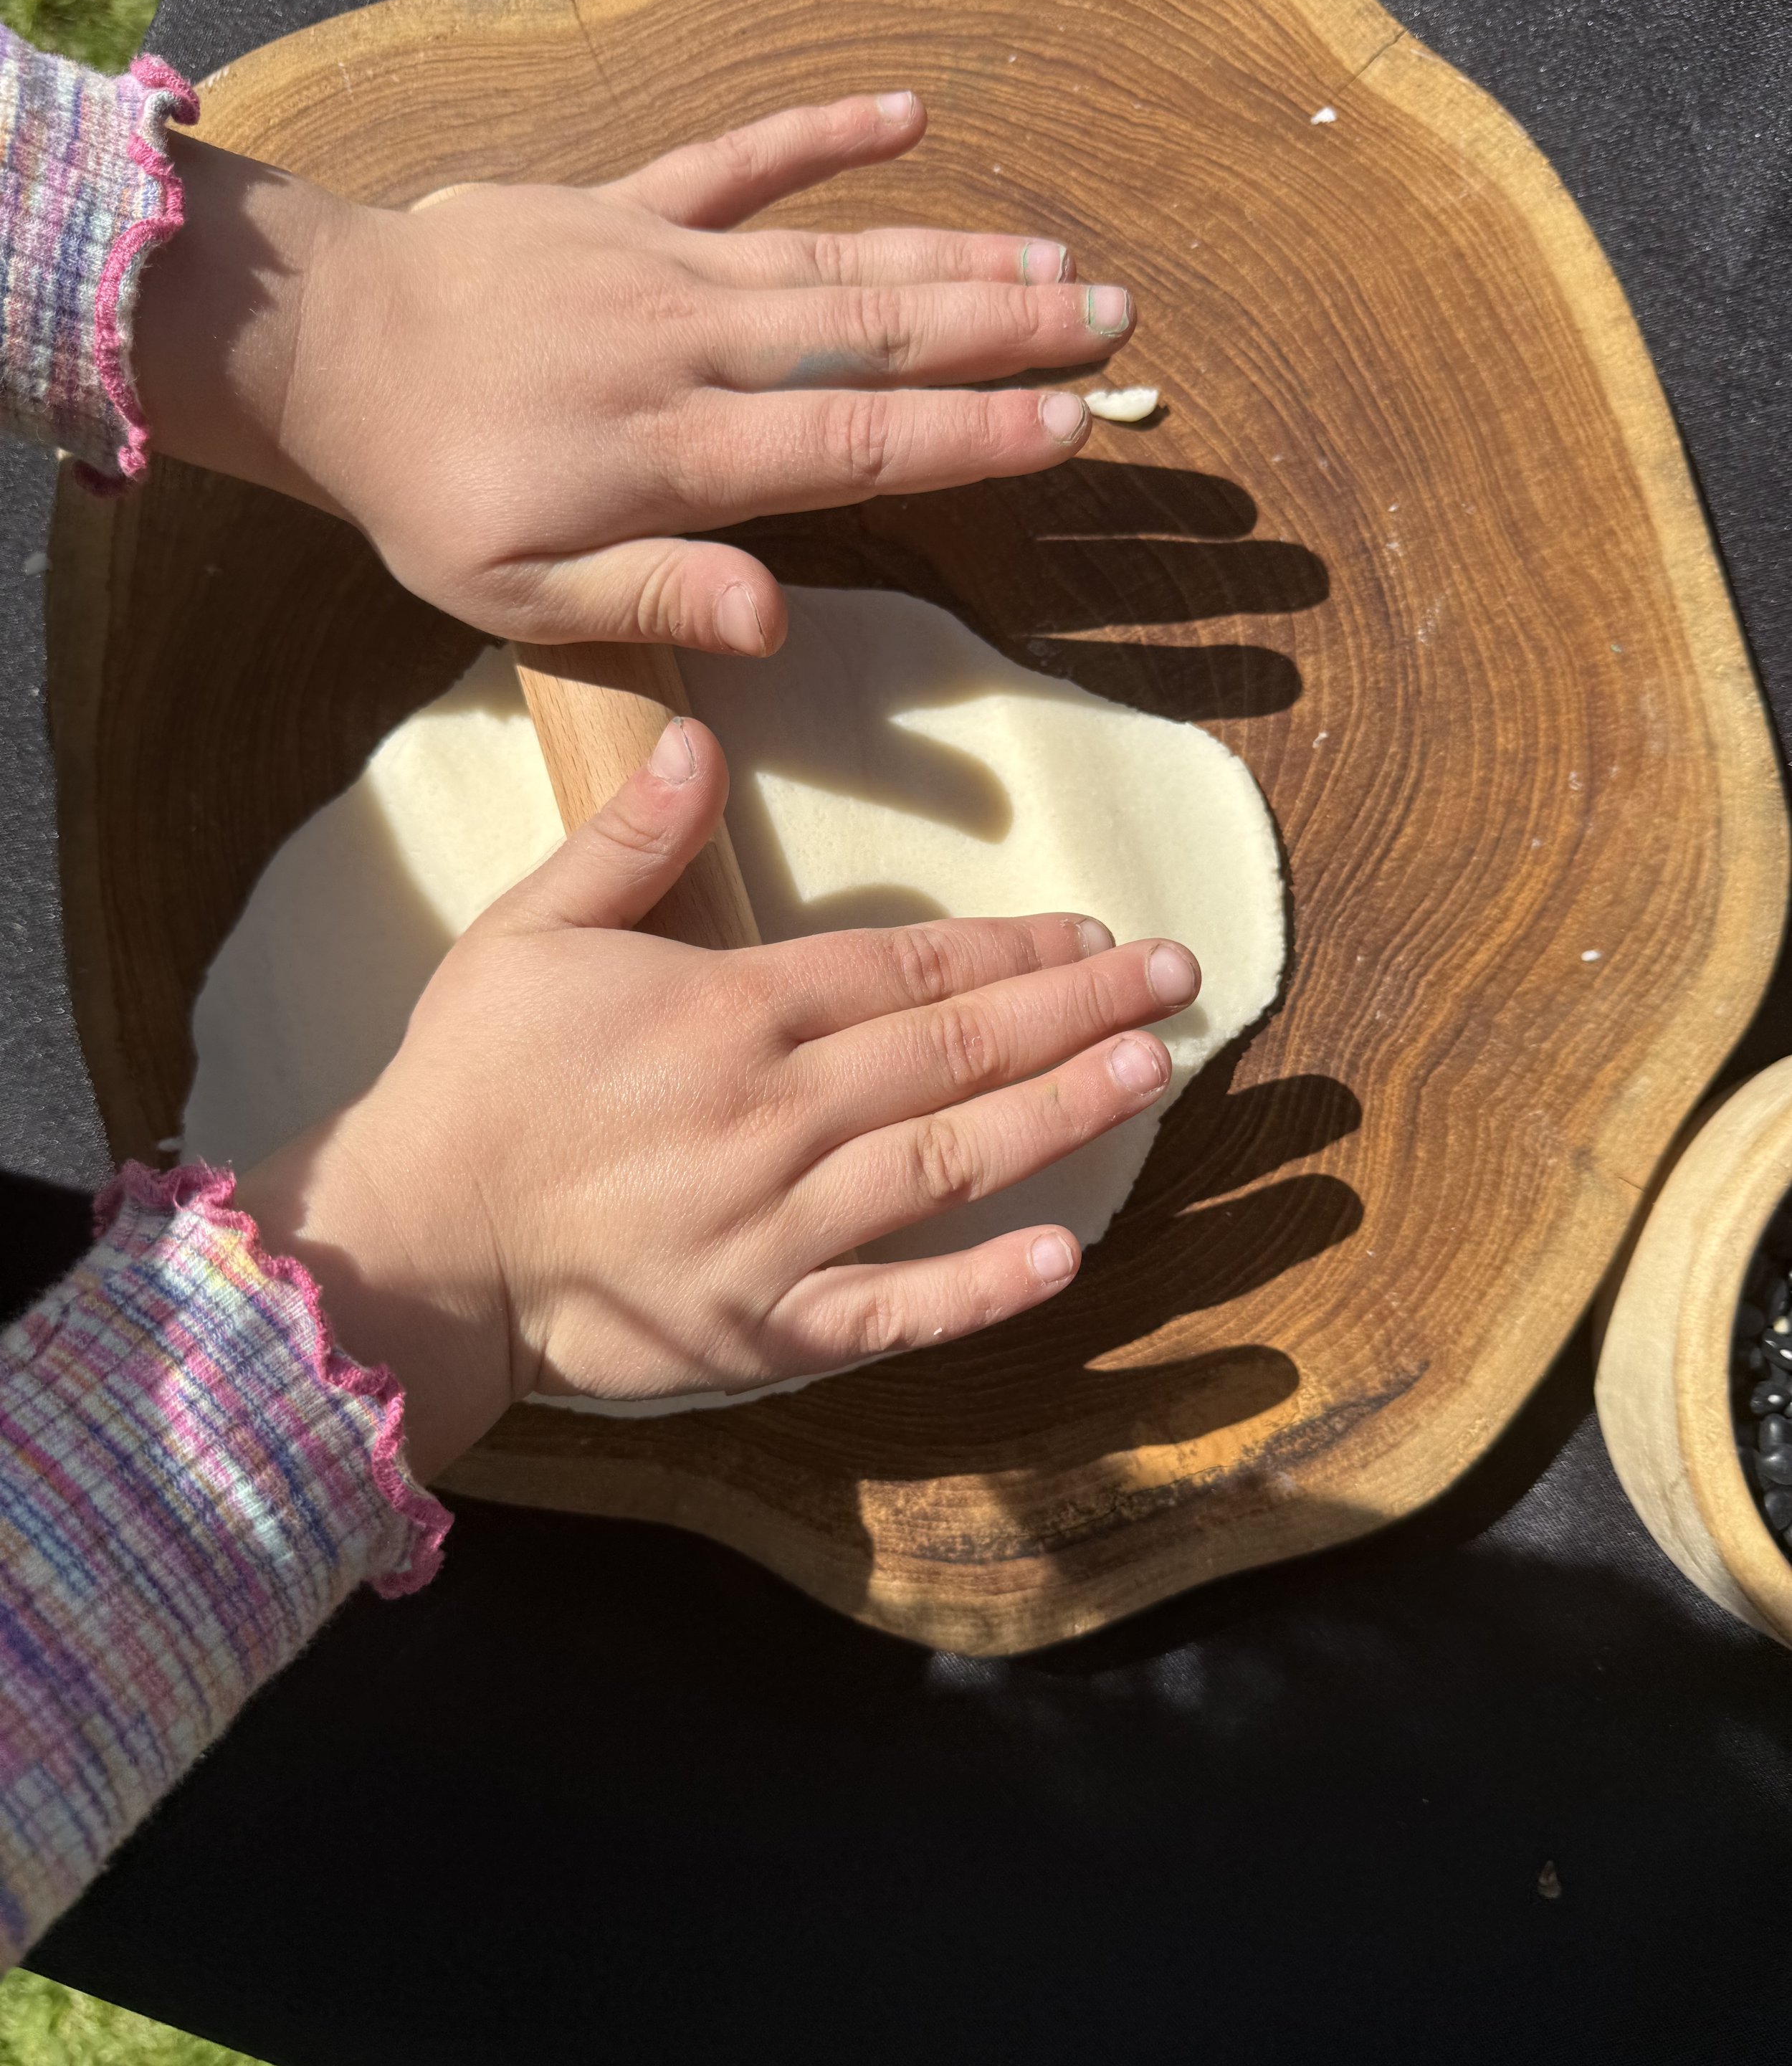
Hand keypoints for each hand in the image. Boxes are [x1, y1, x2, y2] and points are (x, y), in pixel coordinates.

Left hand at [134, 92, 1135, 655]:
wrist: (323, 351)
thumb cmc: (431, 495)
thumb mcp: (521, 597)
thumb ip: (653, 600)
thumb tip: (774, 621)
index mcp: (673, 453)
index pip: (854, 443)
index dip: (969, 435)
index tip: (1068, 426)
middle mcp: (688, 346)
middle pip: (873, 335)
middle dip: (1002, 332)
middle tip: (1111, 322)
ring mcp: (660, 261)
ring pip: (831, 253)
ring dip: (950, 256)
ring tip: (1054, 260)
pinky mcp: (623, 205)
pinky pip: (735, 159)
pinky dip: (817, 132)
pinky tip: (904, 110)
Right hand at [237, 719, 1197, 1481]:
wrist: (413, 1244)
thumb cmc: (470, 1081)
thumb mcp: (527, 931)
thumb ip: (627, 838)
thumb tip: (700, 738)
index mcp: (727, 1014)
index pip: (905, 970)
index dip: (1013, 948)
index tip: (1095, 929)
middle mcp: (771, 1115)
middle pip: (953, 1051)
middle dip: (1077, 1008)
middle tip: (1179, 980)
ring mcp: (775, 1228)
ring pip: (948, 1160)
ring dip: (1062, 1113)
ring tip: (1155, 1071)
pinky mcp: (764, 1326)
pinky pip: (892, 1309)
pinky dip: (979, 1286)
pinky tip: (1064, 1254)